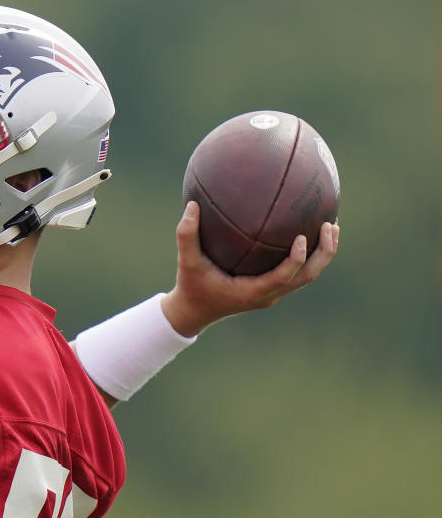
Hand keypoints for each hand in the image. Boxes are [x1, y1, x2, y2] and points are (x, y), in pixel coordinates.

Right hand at [161, 200, 339, 336]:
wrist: (193, 312)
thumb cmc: (191, 286)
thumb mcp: (186, 262)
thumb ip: (187, 235)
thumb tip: (192, 205)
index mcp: (251, 292)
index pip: (283, 277)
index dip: (296, 259)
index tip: (302, 237)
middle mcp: (267, 295)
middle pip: (307, 277)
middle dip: (323, 253)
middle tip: (331, 226)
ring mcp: (272, 293)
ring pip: (307, 276)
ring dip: (322, 254)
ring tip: (332, 227)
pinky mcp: (271, 288)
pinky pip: (298, 272)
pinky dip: (309, 256)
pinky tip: (310, 233)